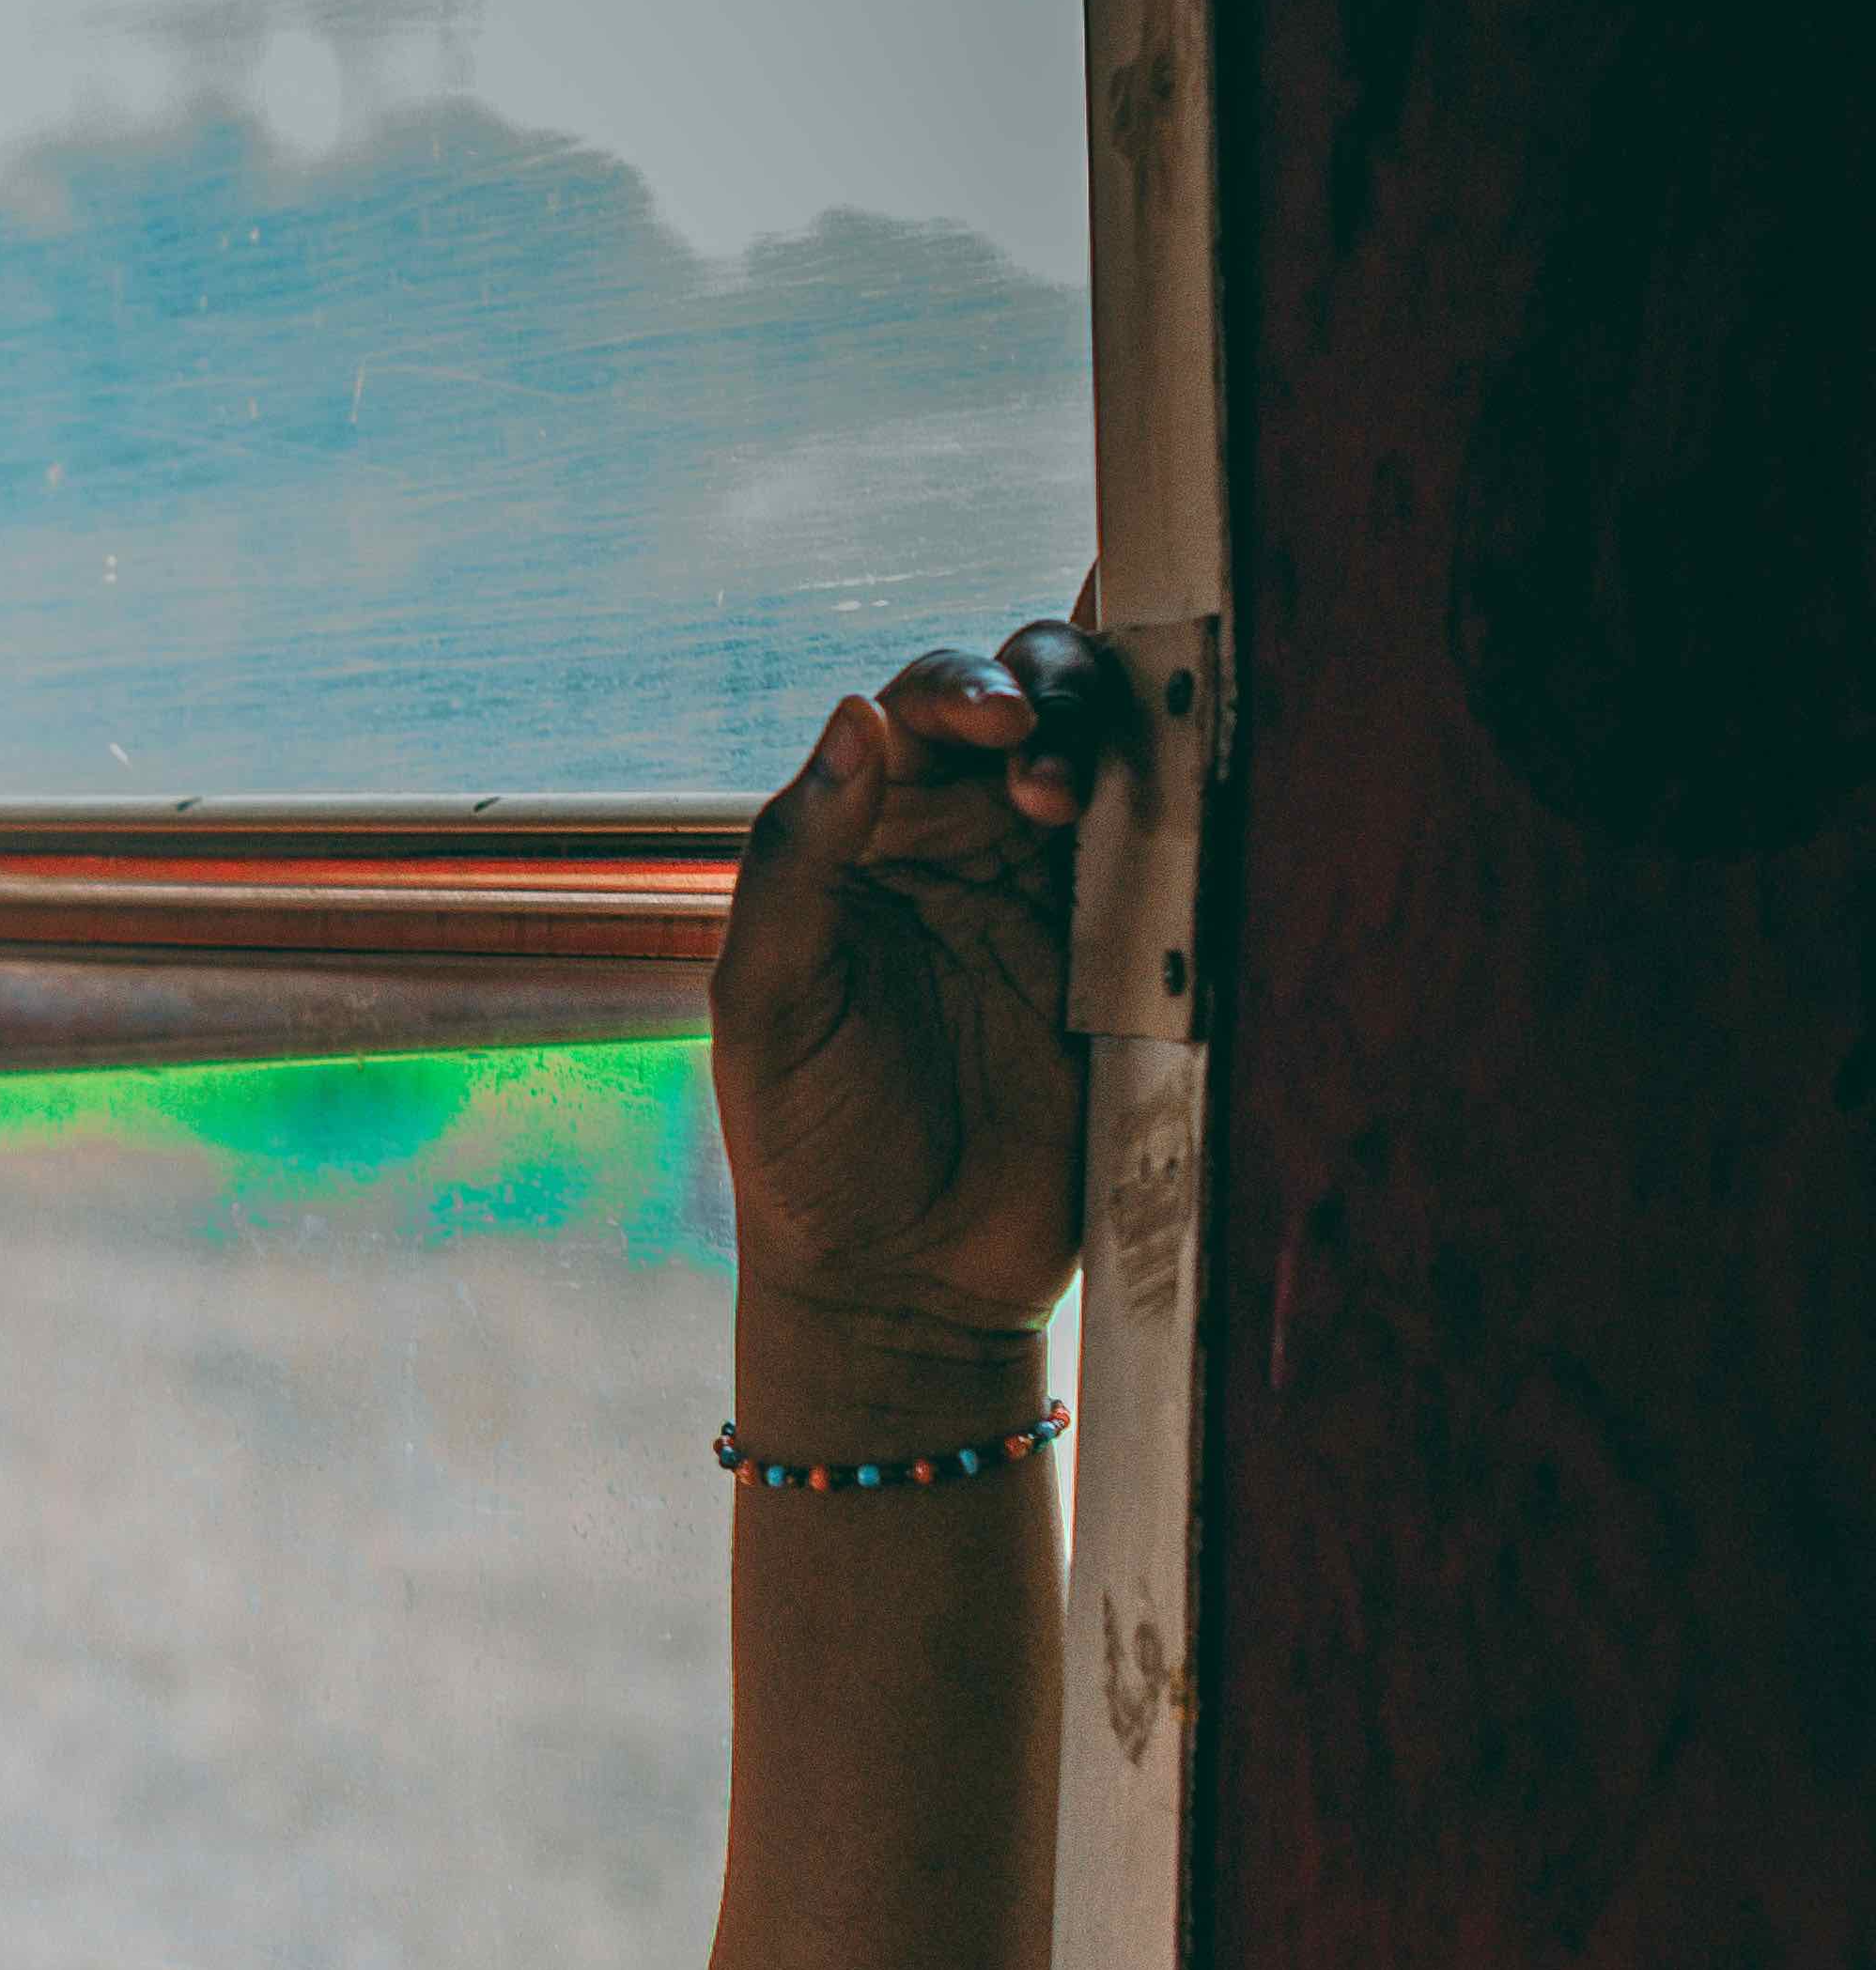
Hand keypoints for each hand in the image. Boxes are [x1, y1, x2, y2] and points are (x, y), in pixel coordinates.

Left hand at [709, 622, 1131, 1358]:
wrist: (904, 1282)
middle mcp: (969, 845)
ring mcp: (1063, 897)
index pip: (916, 711)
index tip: (993, 721)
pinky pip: (1182, 865)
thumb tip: (854, 715)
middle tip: (1046, 754)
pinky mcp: (1140, 965)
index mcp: (865, 839)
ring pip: (1119, 763)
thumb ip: (796, 862)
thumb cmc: (807, 1143)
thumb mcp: (769, 1006)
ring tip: (1082, 799)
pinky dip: (1199, 819)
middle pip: (1036, 704)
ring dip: (1126, 742)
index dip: (961, 687)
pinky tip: (1195, 816)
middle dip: (1057, 687)